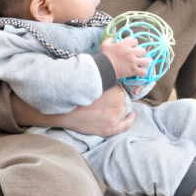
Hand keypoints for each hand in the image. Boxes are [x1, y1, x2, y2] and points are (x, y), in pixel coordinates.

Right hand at [11, 86, 135, 136]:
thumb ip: (104, 76)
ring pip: (123, 109)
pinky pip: (126, 124)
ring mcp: (115, 117)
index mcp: (115, 90)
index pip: (119, 88)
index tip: (107, 90)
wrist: (64, 112)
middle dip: (115, 98)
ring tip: (108, 107)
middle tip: (104, 100)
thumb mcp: (92, 79)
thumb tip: (109, 66)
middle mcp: (118, 103)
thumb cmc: (76, 94)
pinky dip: (130, 119)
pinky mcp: (110, 128)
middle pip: (122, 99)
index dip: (113, 89)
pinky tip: (132, 115)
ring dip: (119, 107)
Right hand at [100, 36, 150, 79]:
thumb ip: (109, 40)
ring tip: (139, 64)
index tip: (131, 48)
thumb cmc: (104, 56)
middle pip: (143, 51)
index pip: (135, 41)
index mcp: (124, 45)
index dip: (134, 44)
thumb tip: (112, 38)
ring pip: (146, 61)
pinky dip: (142, 73)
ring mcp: (133, 62)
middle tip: (136, 57)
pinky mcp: (133, 70)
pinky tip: (138, 72)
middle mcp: (130, 52)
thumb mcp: (104, 45)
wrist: (103, 68)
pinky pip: (143, 72)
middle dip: (140, 54)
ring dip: (143, 63)